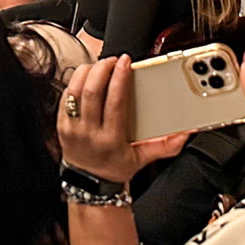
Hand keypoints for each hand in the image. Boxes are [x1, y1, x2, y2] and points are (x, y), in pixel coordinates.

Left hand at [57, 56, 189, 183]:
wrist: (90, 184)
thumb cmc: (115, 168)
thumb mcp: (141, 159)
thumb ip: (164, 146)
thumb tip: (184, 134)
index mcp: (111, 139)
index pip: (114, 101)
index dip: (119, 78)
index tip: (125, 62)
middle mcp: (89, 132)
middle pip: (91, 91)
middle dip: (102, 69)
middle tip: (112, 60)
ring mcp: (72, 128)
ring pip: (74, 90)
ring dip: (87, 72)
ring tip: (99, 65)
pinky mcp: (60, 124)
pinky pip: (65, 97)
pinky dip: (75, 82)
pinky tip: (86, 78)